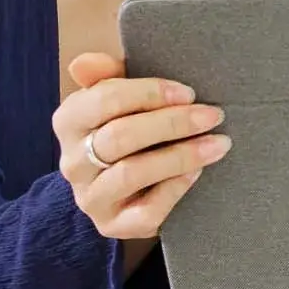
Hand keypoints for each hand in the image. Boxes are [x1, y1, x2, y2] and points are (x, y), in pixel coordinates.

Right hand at [54, 54, 229, 240]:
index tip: (189, 92)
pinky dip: (175, 188)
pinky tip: (197, 172)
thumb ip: (109, 74)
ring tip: (218, 144)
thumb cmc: (130, 126)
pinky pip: (146, 211)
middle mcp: (72, 161)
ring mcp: (90, 197)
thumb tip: (85, 62)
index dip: (150, 93)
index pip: (103, 100)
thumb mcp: (121, 95)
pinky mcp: (112, 226)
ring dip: (181, 155)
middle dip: (172, 123)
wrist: (124, 187)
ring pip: (131, 173)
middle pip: (120, 136)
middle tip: (213, 115)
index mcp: (70, 121)